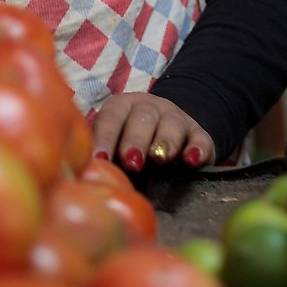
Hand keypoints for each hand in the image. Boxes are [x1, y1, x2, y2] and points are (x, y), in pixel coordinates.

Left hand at [92, 93, 212, 172]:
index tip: (100, 159)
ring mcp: (175, 118)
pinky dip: (197, 149)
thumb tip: (86, 179)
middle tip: (131, 162)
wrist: (170, 132)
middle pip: (142, 118)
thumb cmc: (130, 145)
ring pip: (171, 124)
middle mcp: (149, 107)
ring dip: (165, 141)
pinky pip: (200, 138)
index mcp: (122, 107)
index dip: (105, 137)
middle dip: (135, 139)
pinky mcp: (199, 134)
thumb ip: (103, 156)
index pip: (111, 118)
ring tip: (160, 158)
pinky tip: (192, 160)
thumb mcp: (115, 145)